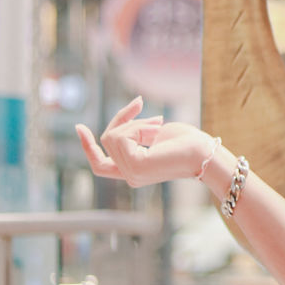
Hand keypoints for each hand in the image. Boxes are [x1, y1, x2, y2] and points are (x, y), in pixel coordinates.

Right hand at [75, 96, 211, 186]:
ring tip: (158, 123)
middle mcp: (130, 177)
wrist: (206, 152)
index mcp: (134, 171)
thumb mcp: (155, 133)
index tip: (78, 127)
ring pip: (113, 136)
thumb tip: (126, 117)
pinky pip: (121, 136)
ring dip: (136, 123)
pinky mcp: (136, 167)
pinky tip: (156, 129)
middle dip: (123, 119)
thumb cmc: (188, 142)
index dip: (88, 146)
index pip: (101, 165)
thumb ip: (136, 132)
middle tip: (144, 107)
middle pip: (107, 140)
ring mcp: (131, 174)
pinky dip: (137, 126)